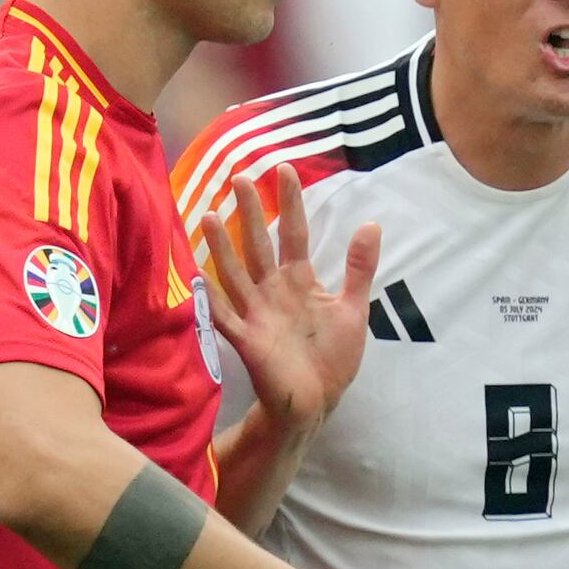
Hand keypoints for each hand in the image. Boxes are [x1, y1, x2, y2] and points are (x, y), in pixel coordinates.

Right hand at [197, 166, 380, 436]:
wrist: (318, 400)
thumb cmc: (333, 356)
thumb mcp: (353, 308)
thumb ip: (360, 269)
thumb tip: (372, 225)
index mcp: (299, 281)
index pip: (293, 233)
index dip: (290, 203)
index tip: (284, 168)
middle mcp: (272, 291)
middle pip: (258, 244)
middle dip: (250, 213)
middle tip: (240, 177)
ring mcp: (257, 313)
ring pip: (235, 273)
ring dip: (221, 247)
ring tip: (208, 214)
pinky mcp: (247, 339)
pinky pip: (223, 316)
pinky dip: (210, 300)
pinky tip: (196, 277)